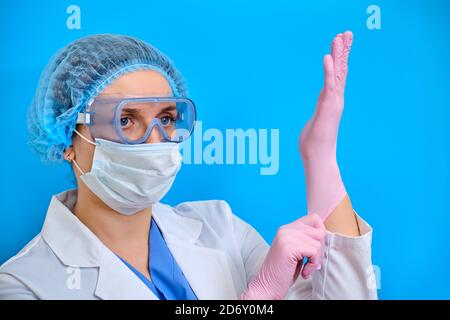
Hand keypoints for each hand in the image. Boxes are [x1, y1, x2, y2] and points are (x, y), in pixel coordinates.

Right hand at [239, 214, 325, 299]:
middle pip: (319, 231)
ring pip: (318, 242)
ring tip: (307, 268)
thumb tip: (325, 234)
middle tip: (312, 262)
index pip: (314, 218)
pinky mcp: (289, 247)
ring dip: (316, 259)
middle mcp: (285, 229)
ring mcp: (286, 237)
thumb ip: (305, 239)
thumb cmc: (283, 271)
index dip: (320, 233)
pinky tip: (305, 271)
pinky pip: (314, 251)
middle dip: (320, 249)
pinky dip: (313, 264)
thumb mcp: (296, 250)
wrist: (267, 285)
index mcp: (286, 228)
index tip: (315, 249)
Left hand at [298, 31, 352, 220]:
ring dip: (338, 54)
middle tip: (346, 33)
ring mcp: (333, 103)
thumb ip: (319, 115)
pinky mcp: (328, 108)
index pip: (336, 75)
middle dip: (343, 50)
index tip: (341, 43)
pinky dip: (328, 71)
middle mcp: (335, 99)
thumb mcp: (316, 123)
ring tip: (340, 37)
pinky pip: (329, 85)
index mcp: (331, 100)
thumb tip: (318, 119)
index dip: (339, 58)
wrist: (317, 158)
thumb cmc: (314, 144)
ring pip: (337, 74)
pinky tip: (328, 58)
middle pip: (340, 70)